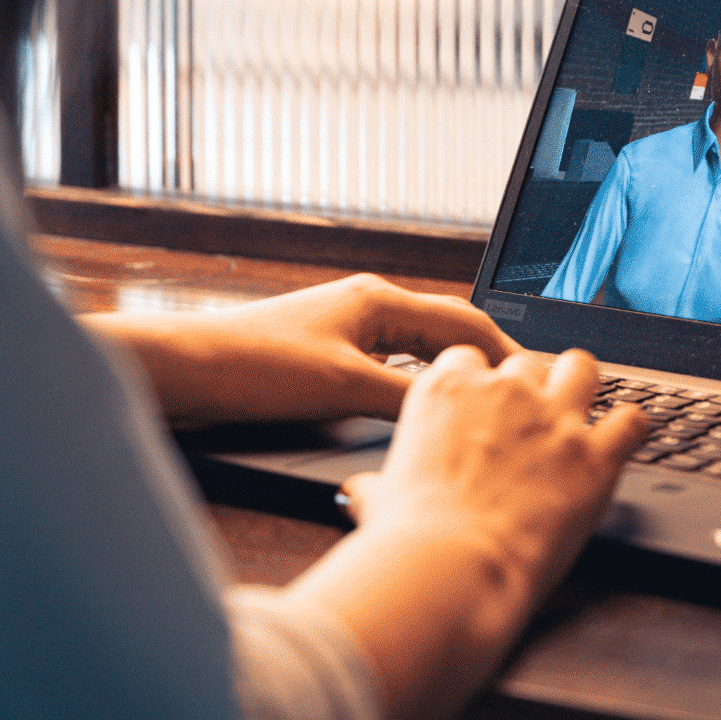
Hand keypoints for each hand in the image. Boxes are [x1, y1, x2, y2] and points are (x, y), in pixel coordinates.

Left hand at [81, 273, 518, 426]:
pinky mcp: (320, 359)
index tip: (534, 376)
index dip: (503, 349)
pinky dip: (409, 391)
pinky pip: (384, 372)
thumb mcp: (345, 386)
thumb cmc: (256, 365)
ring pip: (412, 355)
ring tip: (476, 409)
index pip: (461, 318)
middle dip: (481, 362)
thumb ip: (407, 400)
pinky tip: (413, 417)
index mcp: (377, 301)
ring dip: (444, 378)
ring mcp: (341, 333)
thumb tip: (458, 417)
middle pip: (441, 332)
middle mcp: (363, 309)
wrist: (186, 370)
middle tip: (516, 396)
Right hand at [286, 346, 646, 719]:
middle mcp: (502, 392)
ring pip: (581, 367)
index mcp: (445, 392)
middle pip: (526, 362)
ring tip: (583, 412)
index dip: (479, 382)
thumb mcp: (377, 501)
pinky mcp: (593, 456)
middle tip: (532, 422)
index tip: (483, 404)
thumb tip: (362, 492)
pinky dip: (633, 428)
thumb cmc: (406, 541)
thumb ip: (376, 486)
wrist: (449, 570)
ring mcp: (552, 419)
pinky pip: (632, 419)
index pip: (469, 357)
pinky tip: (628, 439)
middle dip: (530, 388)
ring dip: (582, 387)